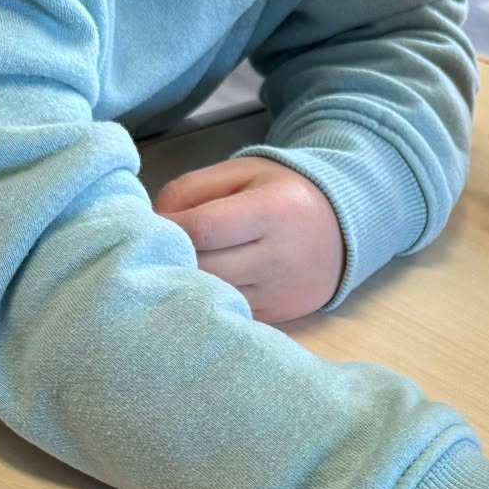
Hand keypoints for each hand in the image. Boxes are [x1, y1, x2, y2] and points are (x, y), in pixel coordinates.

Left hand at [153, 157, 343, 324]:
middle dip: (171, 259)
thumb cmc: (281, 194)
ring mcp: (280, 292)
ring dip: (184, 284)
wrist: (341, 229)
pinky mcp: (278, 315)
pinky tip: (197, 286)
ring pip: (212, 297)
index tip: (146, 225)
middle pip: (204, 268)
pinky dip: (206, 301)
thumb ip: (191, 189)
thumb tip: (151, 223)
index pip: (204, 228)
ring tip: (171, 267)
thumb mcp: (240, 173)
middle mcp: (281, 256)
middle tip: (152, 249)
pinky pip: (227, 312)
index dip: (166, 228)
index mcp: (274, 210)